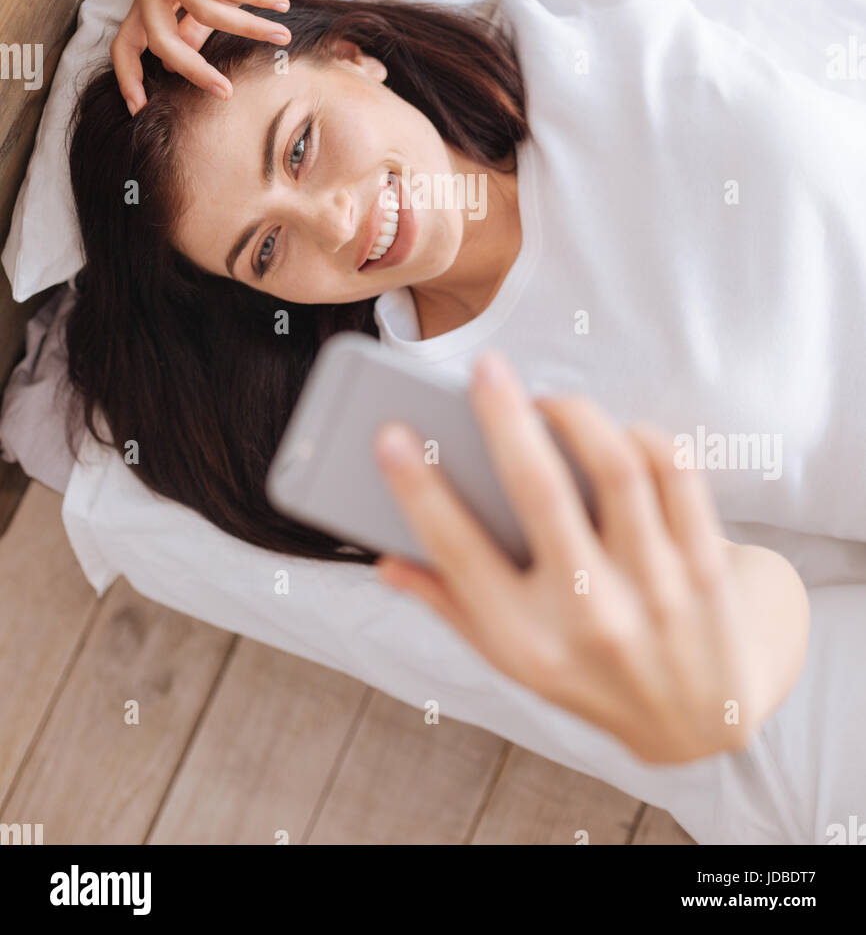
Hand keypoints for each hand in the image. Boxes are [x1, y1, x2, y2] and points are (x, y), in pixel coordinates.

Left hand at [111, 0, 294, 112]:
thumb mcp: (218, 0)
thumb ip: (196, 28)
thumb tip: (177, 64)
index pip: (126, 42)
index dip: (129, 77)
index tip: (140, 109)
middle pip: (159, 38)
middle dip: (193, 70)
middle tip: (225, 92)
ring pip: (203, 11)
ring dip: (247, 28)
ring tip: (279, 35)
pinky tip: (278, 3)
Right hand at [372, 351, 781, 764]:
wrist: (706, 724)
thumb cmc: (591, 675)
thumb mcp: (515, 659)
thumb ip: (452, 606)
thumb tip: (385, 561)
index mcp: (527, 641)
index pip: (458, 555)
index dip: (418, 491)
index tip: (390, 436)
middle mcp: (590, 617)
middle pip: (542, 494)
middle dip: (505, 419)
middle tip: (485, 369)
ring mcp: (657, 592)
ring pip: (618, 468)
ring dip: (579, 417)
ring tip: (550, 403)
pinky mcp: (708, 567)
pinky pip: (676, 475)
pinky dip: (642, 437)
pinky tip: (617, 432)